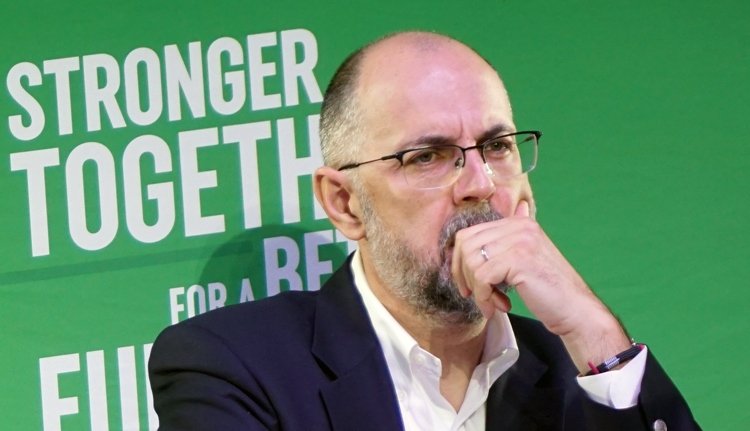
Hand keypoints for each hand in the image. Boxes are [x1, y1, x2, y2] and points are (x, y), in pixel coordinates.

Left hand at [450, 201, 630, 371]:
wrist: (576, 310)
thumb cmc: (548, 291)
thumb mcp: (522, 262)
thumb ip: (501, 248)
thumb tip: (466, 240)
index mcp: (518, 223)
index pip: (469, 234)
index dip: (461, 262)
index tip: (470, 286)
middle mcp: (518, 226)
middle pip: (464, 244)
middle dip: (463, 274)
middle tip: (478, 296)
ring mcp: (519, 240)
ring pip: (471, 261)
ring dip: (477, 289)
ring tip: (493, 304)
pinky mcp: (519, 259)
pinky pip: (481, 277)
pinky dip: (484, 297)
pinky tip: (499, 307)